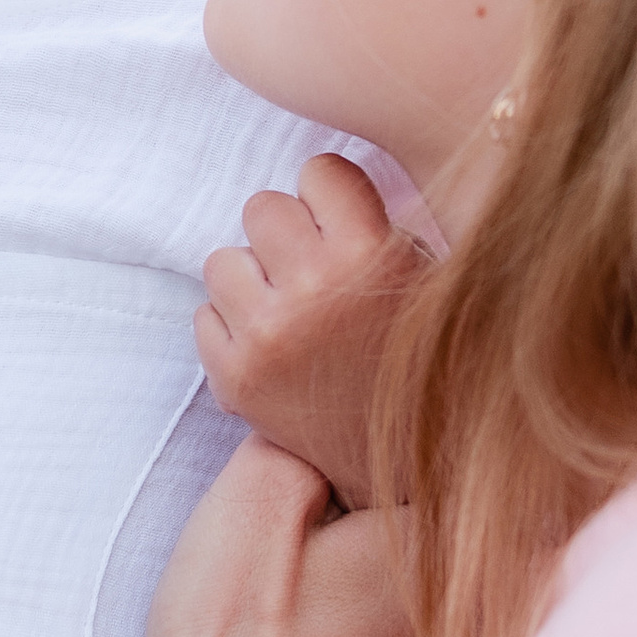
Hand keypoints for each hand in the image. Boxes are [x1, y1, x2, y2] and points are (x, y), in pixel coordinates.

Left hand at [196, 156, 426, 512]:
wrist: (412, 466)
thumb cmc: (426, 359)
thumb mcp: (431, 277)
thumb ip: (381, 221)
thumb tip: (321, 170)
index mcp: (373, 253)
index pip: (317, 171)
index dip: (330, 197)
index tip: (344, 226)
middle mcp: (314, 288)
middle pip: (261, 208)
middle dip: (286, 235)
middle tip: (316, 273)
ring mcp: (267, 335)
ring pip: (223, 259)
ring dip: (252, 279)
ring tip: (292, 313)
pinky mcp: (235, 378)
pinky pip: (204, 315)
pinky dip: (232, 327)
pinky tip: (274, 350)